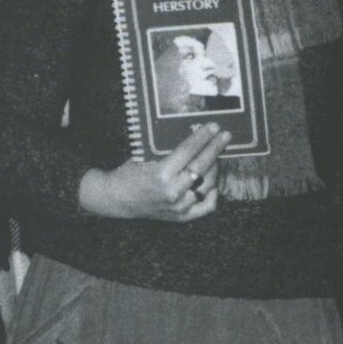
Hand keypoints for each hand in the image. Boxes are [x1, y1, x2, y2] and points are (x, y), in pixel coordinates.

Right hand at [77, 124, 228, 221]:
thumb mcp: (145, 156)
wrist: (118, 199)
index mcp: (162, 173)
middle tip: (225, 136)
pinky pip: (207, 206)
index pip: (189, 151)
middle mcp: (173, 191)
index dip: (203, 137)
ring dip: (214, 168)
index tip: (214, 127)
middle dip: (215, 148)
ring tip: (214, 157)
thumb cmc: (130, 172)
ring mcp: (179, 206)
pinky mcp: (181, 216)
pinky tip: (212, 183)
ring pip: (208, 184)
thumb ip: (169, 150)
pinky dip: (213, 193)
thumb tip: (195, 136)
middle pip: (202, 166)